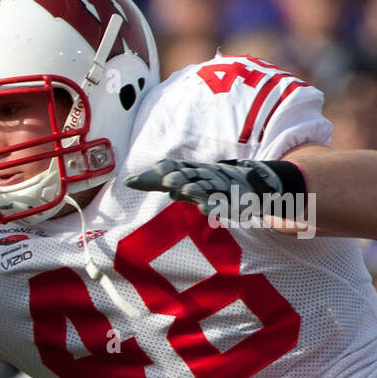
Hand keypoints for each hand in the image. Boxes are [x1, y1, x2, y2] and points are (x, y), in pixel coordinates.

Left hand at [124, 158, 293, 218]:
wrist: (249, 186)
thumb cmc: (205, 183)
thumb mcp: (180, 180)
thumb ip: (155, 181)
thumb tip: (127, 181)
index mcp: (191, 170)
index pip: (176, 168)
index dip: (164, 170)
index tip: (150, 172)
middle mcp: (205, 177)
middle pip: (191, 176)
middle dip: (180, 176)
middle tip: (168, 179)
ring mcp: (219, 190)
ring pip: (206, 189)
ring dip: (196, 189)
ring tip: (185, 190)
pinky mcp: (232, 204)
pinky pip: (222, 206)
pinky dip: (215, 207)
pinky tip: (206, 210)